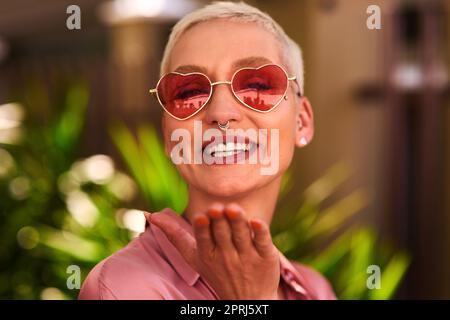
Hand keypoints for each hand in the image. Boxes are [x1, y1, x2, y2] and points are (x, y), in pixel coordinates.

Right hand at [144, 203, 280, 299]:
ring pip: (242, 234)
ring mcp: (247, 256)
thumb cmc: (216, 270)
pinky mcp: (266, 256)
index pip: (204, 238)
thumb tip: (149, 214)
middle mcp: (226, 255)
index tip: (202, 217)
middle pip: (223, 232)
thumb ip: (174, 234)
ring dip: (238, 220)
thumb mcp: (192, 256)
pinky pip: (263, 241)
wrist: (248, 299)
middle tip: (218, 208)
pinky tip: (256, 221)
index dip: (203, 228)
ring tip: (233, 208)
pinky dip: (261, 231)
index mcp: (207, 253)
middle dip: (220, 219)